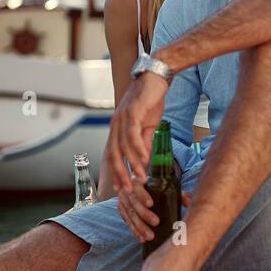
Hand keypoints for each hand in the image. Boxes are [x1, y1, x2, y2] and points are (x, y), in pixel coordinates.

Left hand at [109, 70, 168, 194]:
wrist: (155, 79)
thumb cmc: (150, 102)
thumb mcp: (148, 126)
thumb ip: (145, 143)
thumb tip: (146, 161)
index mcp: (118, 130)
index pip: (115, 156)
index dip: (117, 173)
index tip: (122, 190)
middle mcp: (116, 125)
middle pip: (115, 155)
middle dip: (121, 174)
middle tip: (128, 190)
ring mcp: (123, 118)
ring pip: (124, 147)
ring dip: (133, 164)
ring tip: (141, 178)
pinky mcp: (132, 112)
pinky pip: (133, 134)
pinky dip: (138, 148)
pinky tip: (144, 159)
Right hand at [114, 186, 191, 241]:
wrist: (141, 186)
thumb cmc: (157, 187)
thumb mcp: (167, 187)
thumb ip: (178, 193)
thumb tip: (188, 203)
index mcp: (137, 180)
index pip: (137, 186)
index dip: (143, 195)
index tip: (151, 204)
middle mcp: (127, 189)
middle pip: (133, 203)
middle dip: (144, 214)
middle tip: (156, 222)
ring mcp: (122, 200)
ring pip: (130, 214)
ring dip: (139, 227)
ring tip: (150, 236)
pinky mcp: (121, 209)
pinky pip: (127, 221)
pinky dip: (134, 230)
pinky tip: (141, 238)